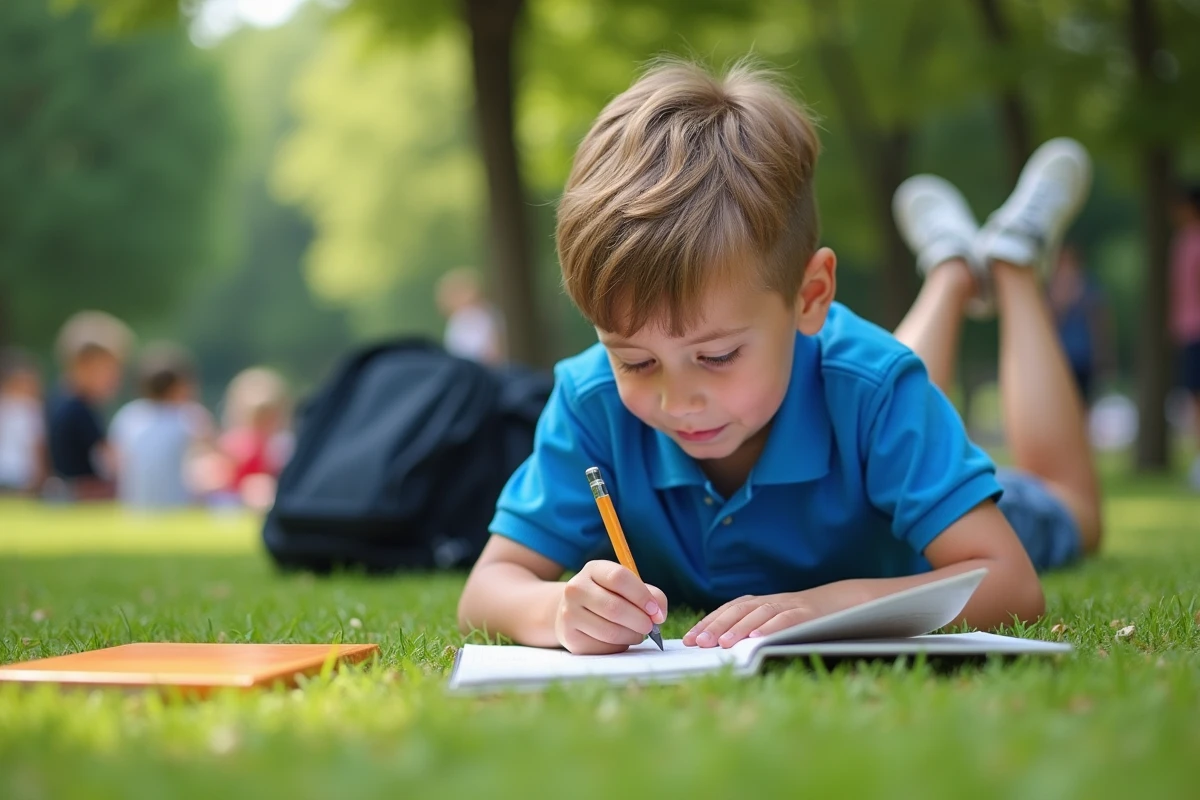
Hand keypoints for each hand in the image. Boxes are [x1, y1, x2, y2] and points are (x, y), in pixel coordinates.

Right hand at [554, 560, 667, 654]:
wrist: (573, 612)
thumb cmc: (609, 597)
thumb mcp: (628, 587)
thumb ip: (651, 595)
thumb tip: (659, 615)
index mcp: (593, 570)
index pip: (618, 577)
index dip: (641, 595)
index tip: (655, 611)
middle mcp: (576, 589)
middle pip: (614, 608)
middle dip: (640, 621)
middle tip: (650, 627)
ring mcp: (569, 614)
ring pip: (610, 631)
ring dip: (632, 636)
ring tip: (637, 633)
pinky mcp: (570, 637)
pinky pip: (604, 647)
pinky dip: (619, 646)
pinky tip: (620, 639)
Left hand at [683, 586, 854, 648]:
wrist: (841, 601)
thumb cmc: (801, 618)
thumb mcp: (773, 620)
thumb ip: (750, 630)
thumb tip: (717, 649)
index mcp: (758, 603)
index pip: (726, 610)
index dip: (706, 623)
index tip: (688, 639)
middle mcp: (769, 601)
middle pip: (737, 611)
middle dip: (716, 626)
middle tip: (699, 643)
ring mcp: (789, 605)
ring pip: (759, 614)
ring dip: (739, 628)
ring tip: (724, 644)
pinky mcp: (807, 613)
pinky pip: (787, 620)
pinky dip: (771, 628)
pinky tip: (758, 639)